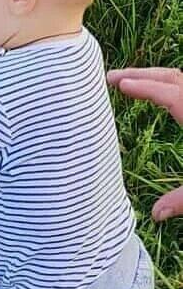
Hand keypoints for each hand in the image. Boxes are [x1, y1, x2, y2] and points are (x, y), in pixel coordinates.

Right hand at [107, 66, 181, 220]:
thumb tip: (156, 214)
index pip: (170, 94)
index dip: (143, 87)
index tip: (118, 84)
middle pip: (175, 78)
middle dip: (142, 74)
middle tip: (113, 77)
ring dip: (159, 78)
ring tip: (134, 83)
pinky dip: (176, 87)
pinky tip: (166, 96)